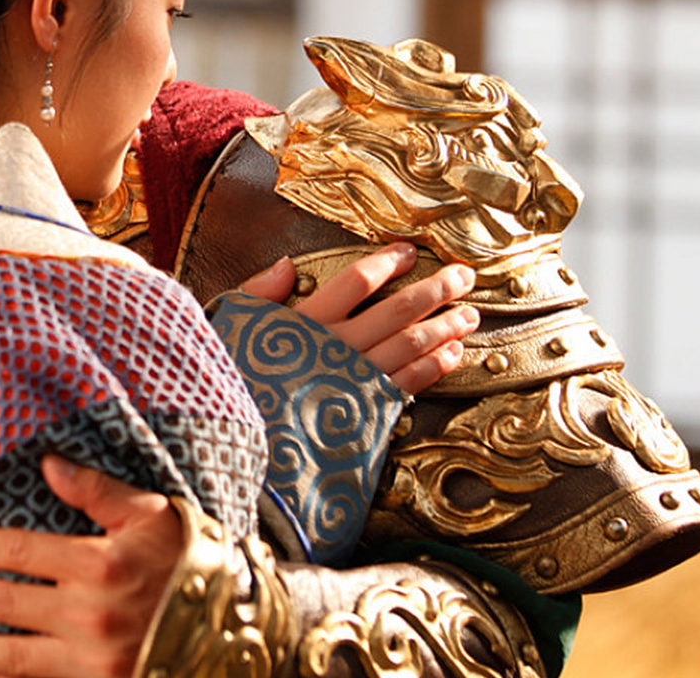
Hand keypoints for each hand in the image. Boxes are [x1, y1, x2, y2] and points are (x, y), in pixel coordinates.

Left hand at [0, 456, 181, 677]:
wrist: (238, 630)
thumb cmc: (191, 563)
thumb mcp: (151, 516)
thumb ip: (97, 491)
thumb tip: (47, 464)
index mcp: (99, 564)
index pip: (18, 553)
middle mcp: (90, 615)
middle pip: (4, 604)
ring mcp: (93, 661)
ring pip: (12, 656)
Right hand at [238, 243, 476, 394]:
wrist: (238, 447)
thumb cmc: (233, 383)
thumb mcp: (231, 329)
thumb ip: (258, 294)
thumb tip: (286, 265)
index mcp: (304, 323)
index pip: (355, 281)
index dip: (386, 263)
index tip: (409, 252)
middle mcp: (334, 347)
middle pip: (396, 310)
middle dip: (435, 290)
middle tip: (463, 276)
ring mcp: (353, 380)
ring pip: (409, 345)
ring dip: (444, 327)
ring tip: (468, 314)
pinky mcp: (364, 412)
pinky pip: (408, 383)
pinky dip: (434, 366)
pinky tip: (453, 354)